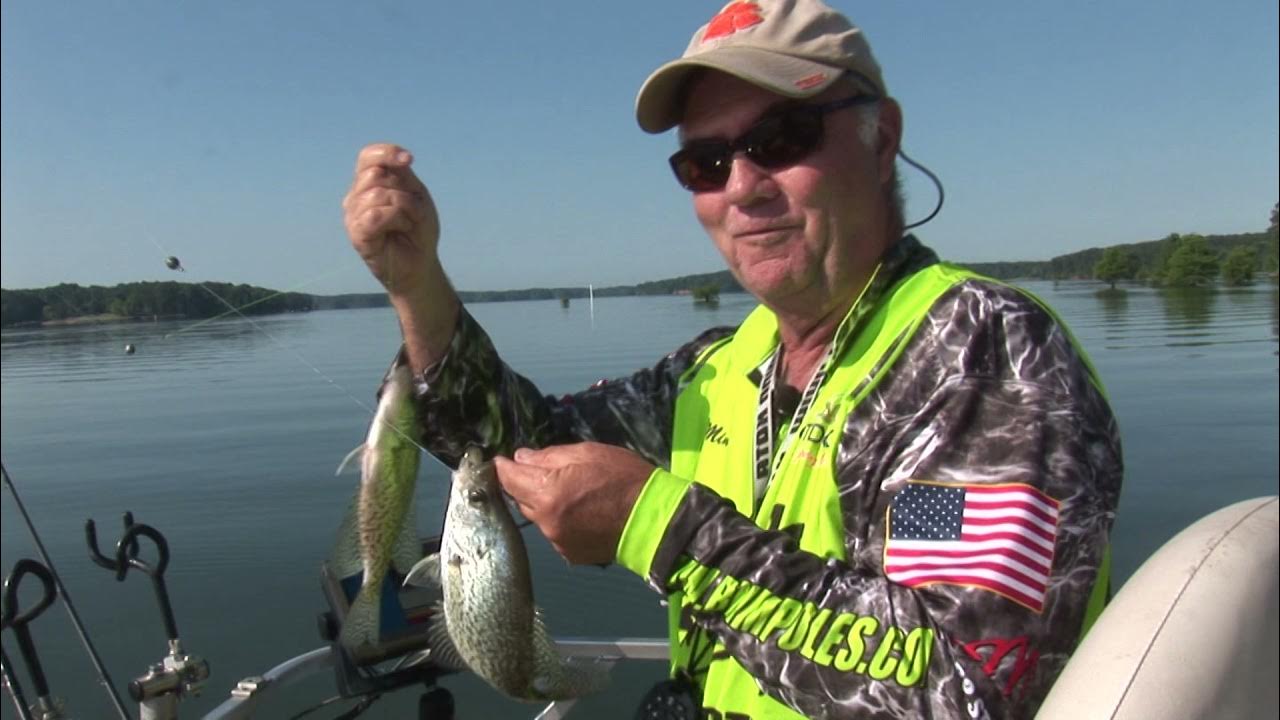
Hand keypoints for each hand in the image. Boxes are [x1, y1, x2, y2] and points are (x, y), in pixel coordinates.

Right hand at [342, 143, 441, 299]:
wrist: (420, 263)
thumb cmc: (417, 230)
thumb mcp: (416, 195)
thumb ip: (403, 175)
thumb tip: (401, 159)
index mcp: (369, 183)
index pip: (368, 156)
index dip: (387, 153)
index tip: (409, 160)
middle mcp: (356, 196)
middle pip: (377, 174)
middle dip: (404, 190)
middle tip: (412, 211)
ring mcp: (353, 215)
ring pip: (378, 194)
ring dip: (405, 208)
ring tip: (407, 224)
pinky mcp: (356, 233)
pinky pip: (375, 214)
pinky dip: (396, 220)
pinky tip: (401, 230)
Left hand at [496, 443, 654, 565]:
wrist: (655, 520)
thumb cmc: (624, 478)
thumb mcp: (587, 454)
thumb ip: (548, 456)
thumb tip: (520, 457)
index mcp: (547, 492)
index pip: (508, 478)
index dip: (501, 467)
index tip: (499, 460)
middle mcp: (545, 521)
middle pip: (520, 499)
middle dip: (526, 484)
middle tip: (543, 472)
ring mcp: (557, 541)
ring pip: (537, 517)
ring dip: (544, 504)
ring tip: (570, 493)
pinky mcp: (569, 554)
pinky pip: (554, 532)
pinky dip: (560, 521)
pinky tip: (580, 513)